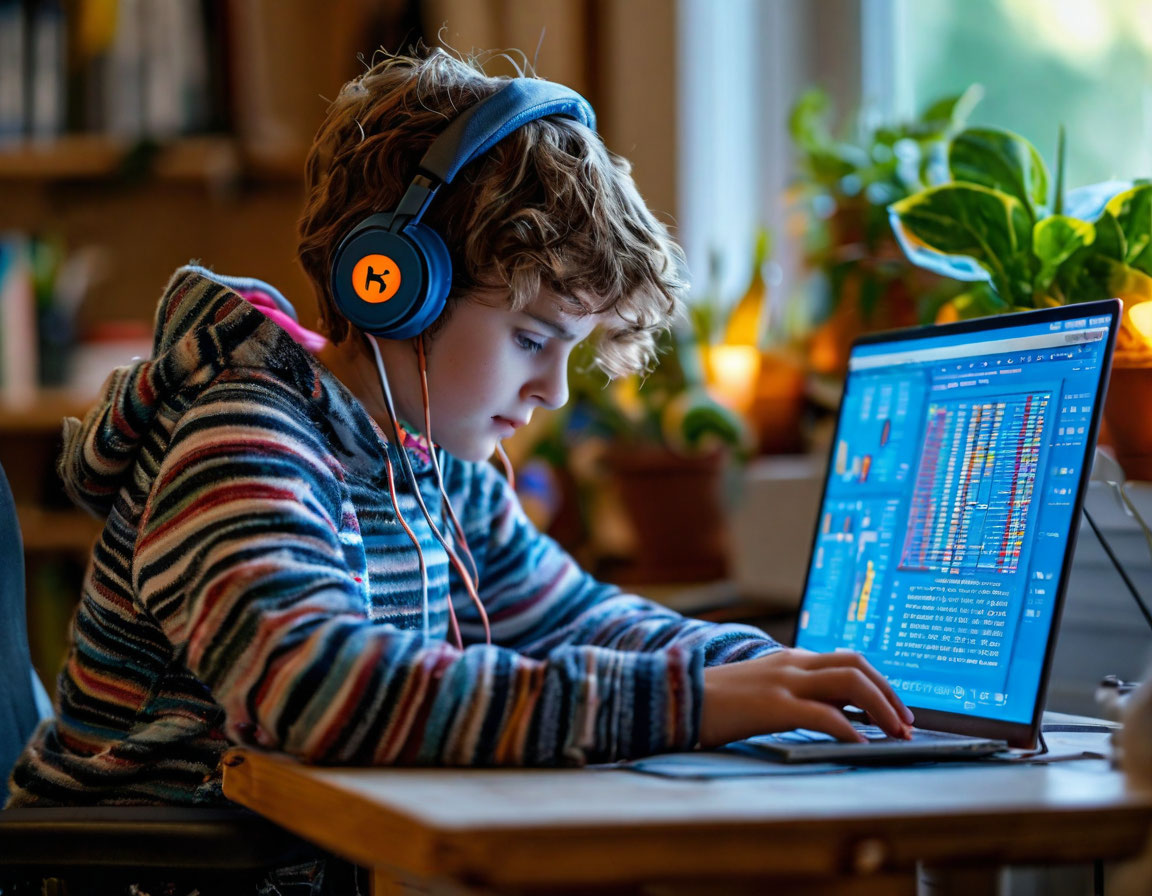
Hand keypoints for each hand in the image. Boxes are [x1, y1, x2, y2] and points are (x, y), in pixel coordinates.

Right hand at [699, 648, 914, 747]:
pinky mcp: (773, 706)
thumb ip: (794, 694)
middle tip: (906, 724)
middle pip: (858, 666)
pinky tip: (862, 745)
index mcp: (790, 659)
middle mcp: (792, 664)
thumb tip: (835, 714)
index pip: (848, 660)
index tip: (896, 710)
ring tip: (896, 733)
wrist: (675, 698)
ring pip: (850, 683)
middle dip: (890, 693)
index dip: (879, 683)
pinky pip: (824, 715)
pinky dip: (850, 730)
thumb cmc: (715, 702)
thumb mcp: (760, 689)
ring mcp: (783, 682)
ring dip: (881, 708)